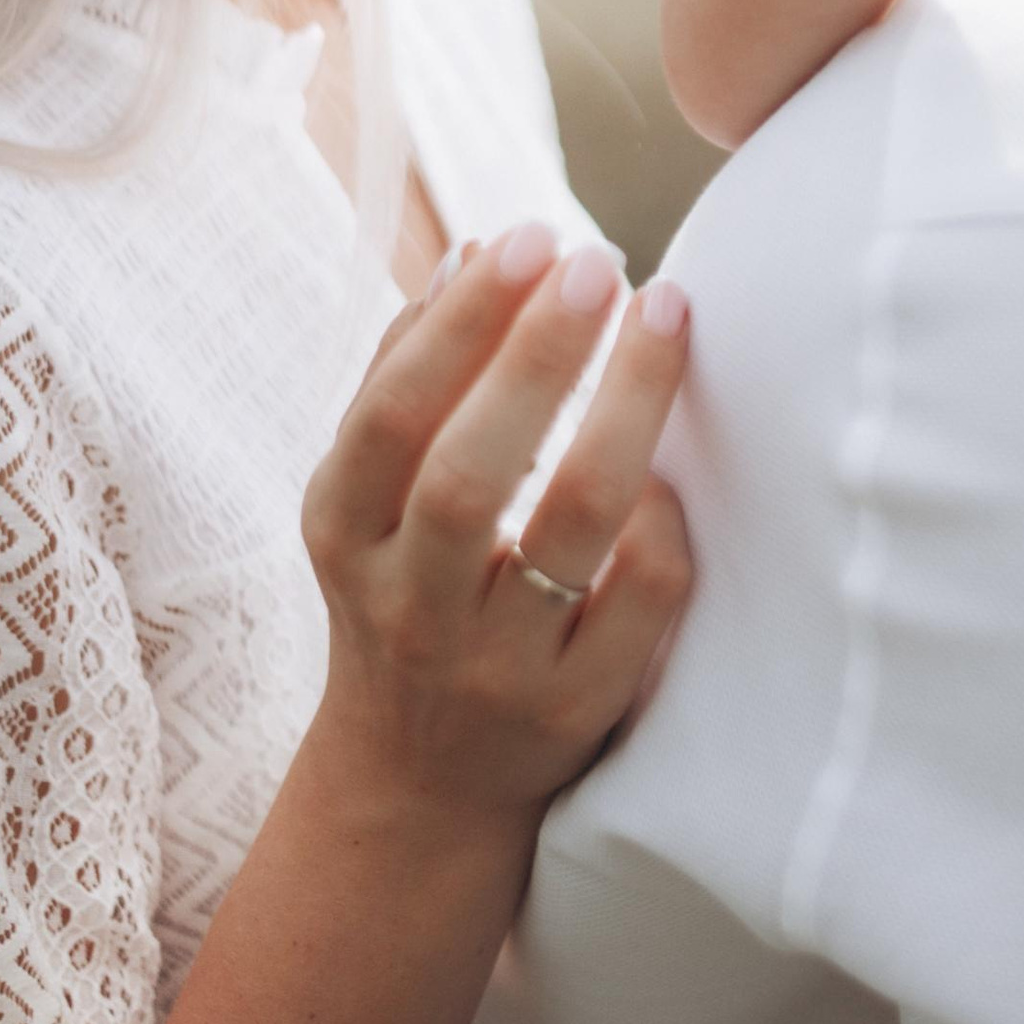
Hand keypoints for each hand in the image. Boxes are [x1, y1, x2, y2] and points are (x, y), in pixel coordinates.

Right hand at [298, 224, 692, 834]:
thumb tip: (478, 253)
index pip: (390, 420)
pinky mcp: (574, 711)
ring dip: (623, 410)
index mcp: (346, 534)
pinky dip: (661, 523)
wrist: (418, 786)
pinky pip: (637, 604)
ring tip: (666, 313)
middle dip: (537, 356)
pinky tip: (677, 462)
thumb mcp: (369, 503)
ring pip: (568, 531)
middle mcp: (411, 604)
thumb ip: (407, 379)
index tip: (529, 237)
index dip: (459, 325)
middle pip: (469, 474)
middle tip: (601, 260)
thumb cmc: (408, 595)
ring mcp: (495, 663)